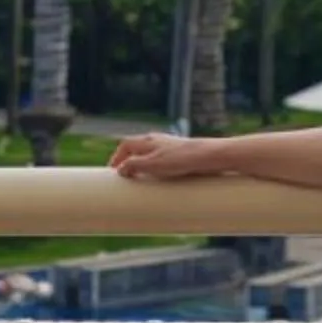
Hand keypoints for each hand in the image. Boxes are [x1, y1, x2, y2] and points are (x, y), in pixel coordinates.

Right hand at [108, 129, 226, 182]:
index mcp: (147, 141)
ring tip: (141, 181)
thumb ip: (134, 166)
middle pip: (137, 149)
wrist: (208, 156)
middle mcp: (157, 141)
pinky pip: (163, 161)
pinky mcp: (180, 155)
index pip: (125, 145)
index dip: (117, 158)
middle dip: (129, 161)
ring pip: (150, 155)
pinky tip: (161, 180)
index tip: (113, 171)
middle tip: (125, 177)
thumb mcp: (153, 164)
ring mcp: (169, 147)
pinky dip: (156, 169)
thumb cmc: (181, 159)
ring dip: (143, 166)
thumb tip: (120, 170)